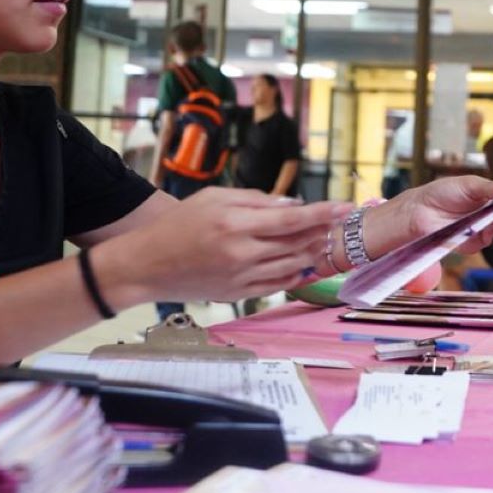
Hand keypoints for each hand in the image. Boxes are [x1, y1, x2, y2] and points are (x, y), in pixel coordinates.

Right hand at [110, 189, 353, 301]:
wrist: (147, 265)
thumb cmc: (179, 224)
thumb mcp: (214, 197)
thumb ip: (255, 199)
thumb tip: (293, 205)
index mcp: (235, 223)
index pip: (292, 219)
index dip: (323, 213)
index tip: (346, 207)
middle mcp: (241, 252)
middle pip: (297, 243)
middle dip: (323, 232)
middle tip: (341, 222)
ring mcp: (240, 277)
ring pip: (292, 265)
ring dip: (313, 252)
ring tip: (326, 240)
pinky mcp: (237, 295)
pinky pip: (277, 285)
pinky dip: (295, 273)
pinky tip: (304, 262)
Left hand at [367, 175, 492, 255]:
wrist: (419, 211)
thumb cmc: (441, 193)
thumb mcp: (468, 184)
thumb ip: (490, 187)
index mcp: (489, 196)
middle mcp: (487, 213)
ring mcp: (481, 228)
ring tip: (492, 217)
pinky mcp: (472, 242)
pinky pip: (485, 241)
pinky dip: (485, 235)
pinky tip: (480, 229)